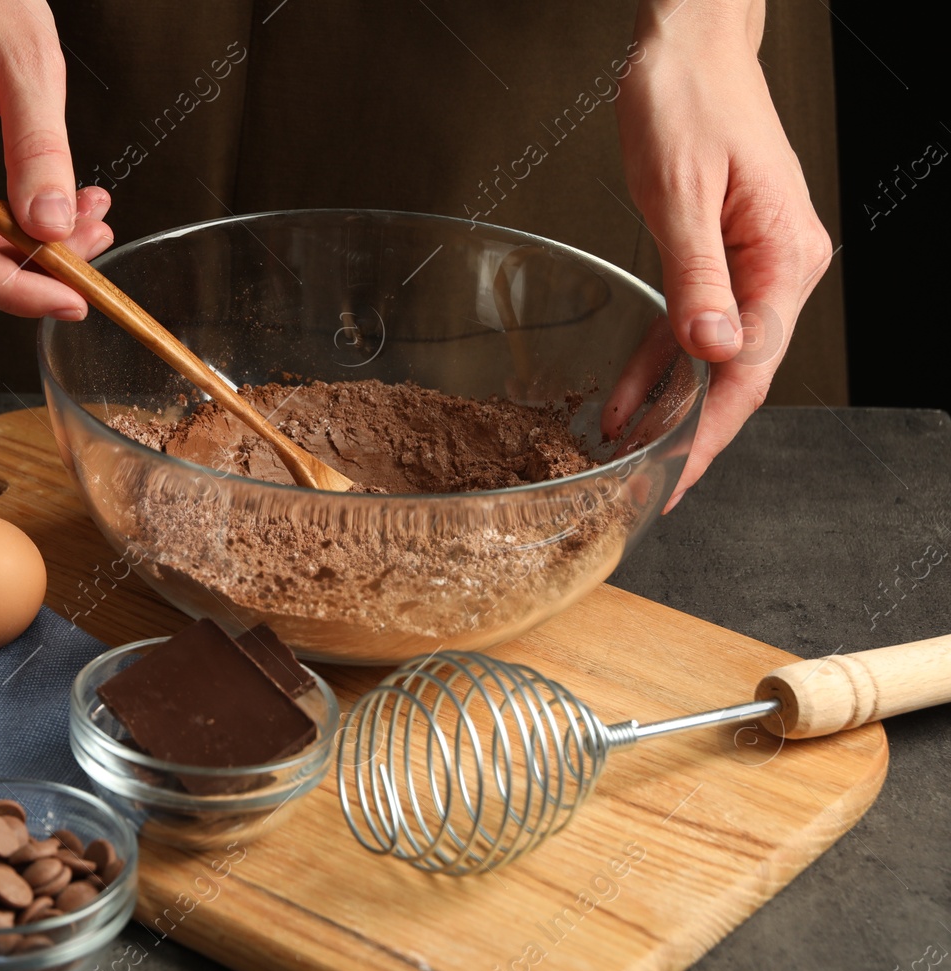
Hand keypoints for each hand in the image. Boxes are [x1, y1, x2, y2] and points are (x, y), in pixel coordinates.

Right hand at [0, 0, 113, 318]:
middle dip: (26, 271)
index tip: (68, 298)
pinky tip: (50, 207)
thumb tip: (50, 225)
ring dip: (21, 252)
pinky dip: (6, 228)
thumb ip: (41, 147)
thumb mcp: (27, 57)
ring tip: (82, 217)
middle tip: (91, 246)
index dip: (10, 289)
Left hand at [616, 0, 833, 508]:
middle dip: (693, 434)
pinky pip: (689, 325)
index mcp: (784, 256)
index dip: (712, 429)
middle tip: (648, 489)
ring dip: (669, 406)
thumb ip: (696, 276)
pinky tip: (622, 400)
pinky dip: (657, 365)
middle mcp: (779, 267)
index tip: (677, 476)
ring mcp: (751, 264)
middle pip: (739, 372)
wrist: (687, 46)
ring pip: (712, 357)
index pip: (751, 365)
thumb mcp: (680, 192)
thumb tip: (712, 349)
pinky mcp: (719, 256)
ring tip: (623, 454)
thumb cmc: (687, 99)